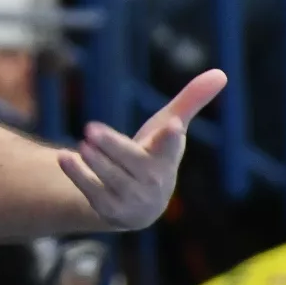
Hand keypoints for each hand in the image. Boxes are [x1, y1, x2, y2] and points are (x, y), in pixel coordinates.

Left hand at [58, 70, 225, 229]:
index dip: (171, 137)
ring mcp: (133, 199)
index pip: (172, 147)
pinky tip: (63, 157)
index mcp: (168, 157)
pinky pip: (93, 194)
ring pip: (112, 179)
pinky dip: (78, 176)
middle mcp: (154, 181)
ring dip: (96, 163)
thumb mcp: (168, 127)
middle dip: (114, 147)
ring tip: (82, 144)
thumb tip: (222, 73)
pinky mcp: (111, 211)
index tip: (173, 126)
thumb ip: (191, 101)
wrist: (137, 204)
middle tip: (90, 129)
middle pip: (134, 163)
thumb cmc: (153, 155)